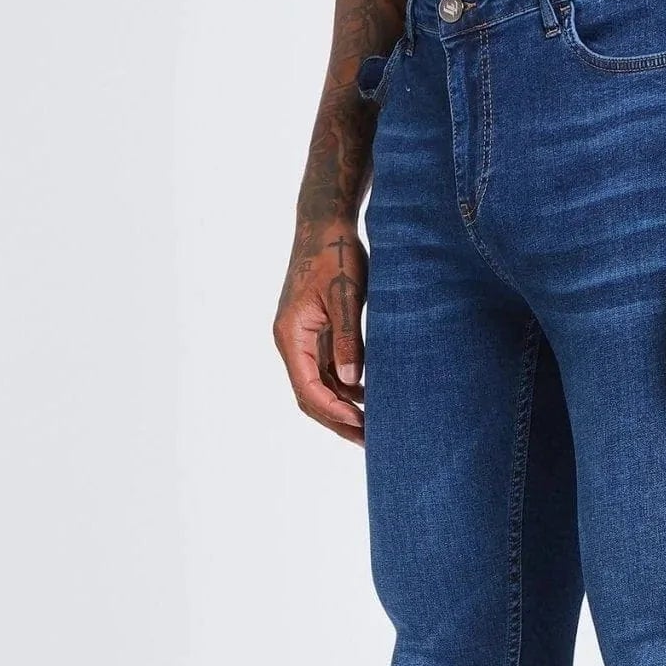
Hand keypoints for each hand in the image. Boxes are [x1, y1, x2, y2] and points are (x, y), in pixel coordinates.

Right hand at [273, 219, 366, 446]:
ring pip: (319, 387)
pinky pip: (327, 371)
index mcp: (291, 335)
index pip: (307, 388)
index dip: (333, 410)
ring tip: (374, 427)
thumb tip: (351, 381)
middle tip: (370, 441)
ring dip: (343, 407)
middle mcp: (291, 342)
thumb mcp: (345, 294)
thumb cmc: (335, 253)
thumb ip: (347, 338)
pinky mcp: (315, 334)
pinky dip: (346, 388)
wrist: (326, 224)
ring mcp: (302, 340)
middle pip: (310, 396)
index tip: (361, 424)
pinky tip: (371, 398)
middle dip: (338, 420)